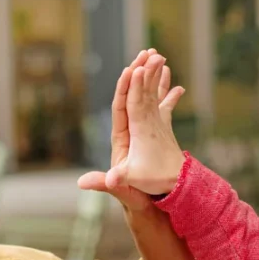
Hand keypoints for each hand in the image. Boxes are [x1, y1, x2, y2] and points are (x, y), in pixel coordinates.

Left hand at [101, 53, 185, 196]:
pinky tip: (177, 86)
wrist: (149, 208)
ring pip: (147, 100)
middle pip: (133, 97)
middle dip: (140, 74)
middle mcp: (130, 132)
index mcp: (121, 140)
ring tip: (160, 56)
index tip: (130, 68)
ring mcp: (142, 133)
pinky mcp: (154, 137)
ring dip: (153, 80)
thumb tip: (81, 183)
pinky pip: (161, 112)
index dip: (124, 89)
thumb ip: (106, 185)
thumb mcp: (121, 191)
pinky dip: (167, 98)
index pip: (120, 109)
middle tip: (148, 51)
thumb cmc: (135, 201)